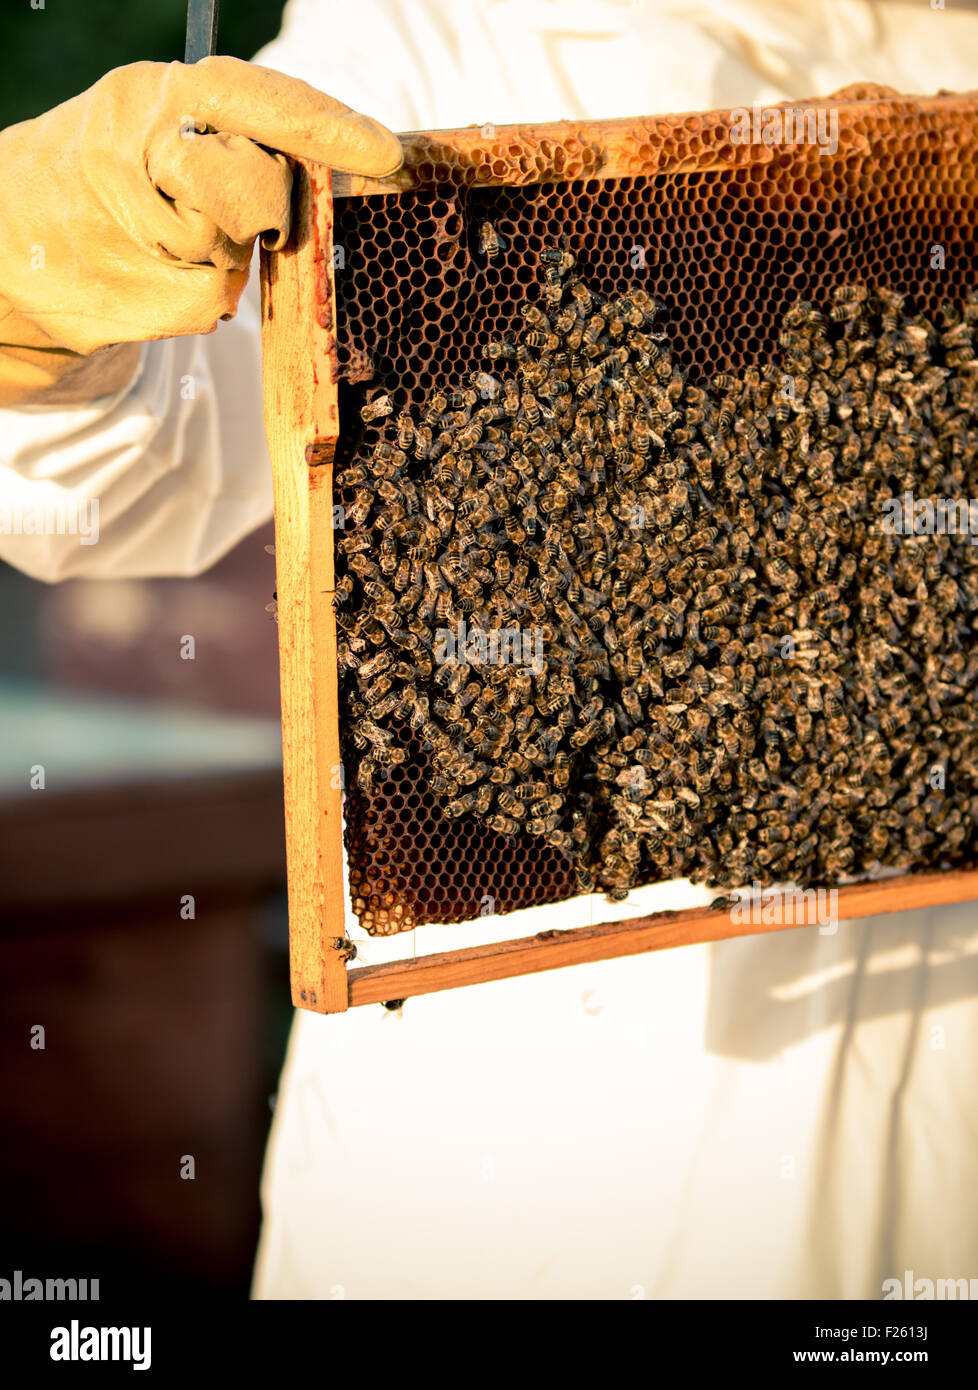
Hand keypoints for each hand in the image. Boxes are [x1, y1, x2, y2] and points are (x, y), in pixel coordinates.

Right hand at [0, 56, 401, 403]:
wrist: (8, 246)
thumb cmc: (110, 189)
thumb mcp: (166, 136)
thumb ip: (238, 142)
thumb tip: (330, 176)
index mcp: (159, 93)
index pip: (262, 99)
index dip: (329, 128)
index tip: (388, 156)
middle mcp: (140, 137)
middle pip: (257, 183)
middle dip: (262, 209)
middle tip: (233, 214)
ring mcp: (127, 210)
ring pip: (232, 246)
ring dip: (220, 254)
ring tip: (169, 240)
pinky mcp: (128, 280)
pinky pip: (209, 298)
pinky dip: (197, 297)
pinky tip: (150, 274)